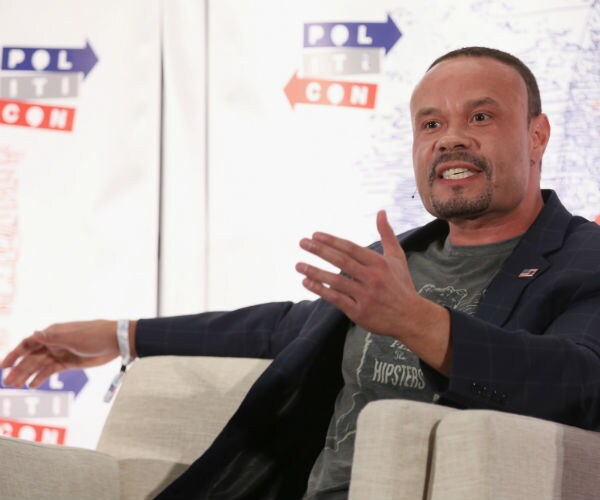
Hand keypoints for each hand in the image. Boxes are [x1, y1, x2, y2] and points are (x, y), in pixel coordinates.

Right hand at [1, 320, 125, 387]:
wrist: (116, 341)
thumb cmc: (95, 334)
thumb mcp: (73, 337)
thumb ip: (53, 337)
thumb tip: (35, 334)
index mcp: (53, 333)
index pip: (28, 344)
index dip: (14, 354)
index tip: (3, 366)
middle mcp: (54, 343)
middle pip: (32, 357)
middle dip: (19, 369)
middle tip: (8, 382)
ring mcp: (61, 353)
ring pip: (39, 365)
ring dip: (27, 375)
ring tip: (16, 386)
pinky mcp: (69, 362)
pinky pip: (51, 370)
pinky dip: (41, 377)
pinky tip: (32, 385)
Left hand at [296, 210, 450, 373]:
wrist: (411, 318)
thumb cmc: (401, 285)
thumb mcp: (397, 258)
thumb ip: (386, 234)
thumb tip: (381, 211)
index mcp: (379, 263)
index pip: (351, 248)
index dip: (332, 241)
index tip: (314, 235)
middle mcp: (372, 278)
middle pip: (342, 261)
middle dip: (320, 251)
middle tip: (302, 243)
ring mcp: (366, 295)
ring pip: (336, 281)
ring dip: (315, 272)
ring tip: (298, 265)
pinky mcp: (359, 312)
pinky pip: (336, 299)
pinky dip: (321, 290)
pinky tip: (307, 282)